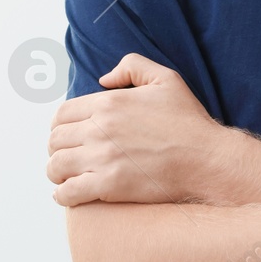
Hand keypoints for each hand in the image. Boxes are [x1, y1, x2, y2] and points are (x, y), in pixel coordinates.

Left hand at [47, 53, 225, 206]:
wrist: (206, 158)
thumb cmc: (188, 121)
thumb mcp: (167, 79)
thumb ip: (132, 66)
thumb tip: (103, 79)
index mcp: (109, 102)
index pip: (62, 114)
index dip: (61, 125)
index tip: (69, 135)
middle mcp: (100, 129)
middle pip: (54, 141)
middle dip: (58, 149)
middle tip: (70, 156)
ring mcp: (103, 158)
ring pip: (55, 167)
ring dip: (57, 172)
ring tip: (68, 176)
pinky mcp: (108, 185)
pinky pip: (67, 192)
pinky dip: (62, 195)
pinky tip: (69, 194)